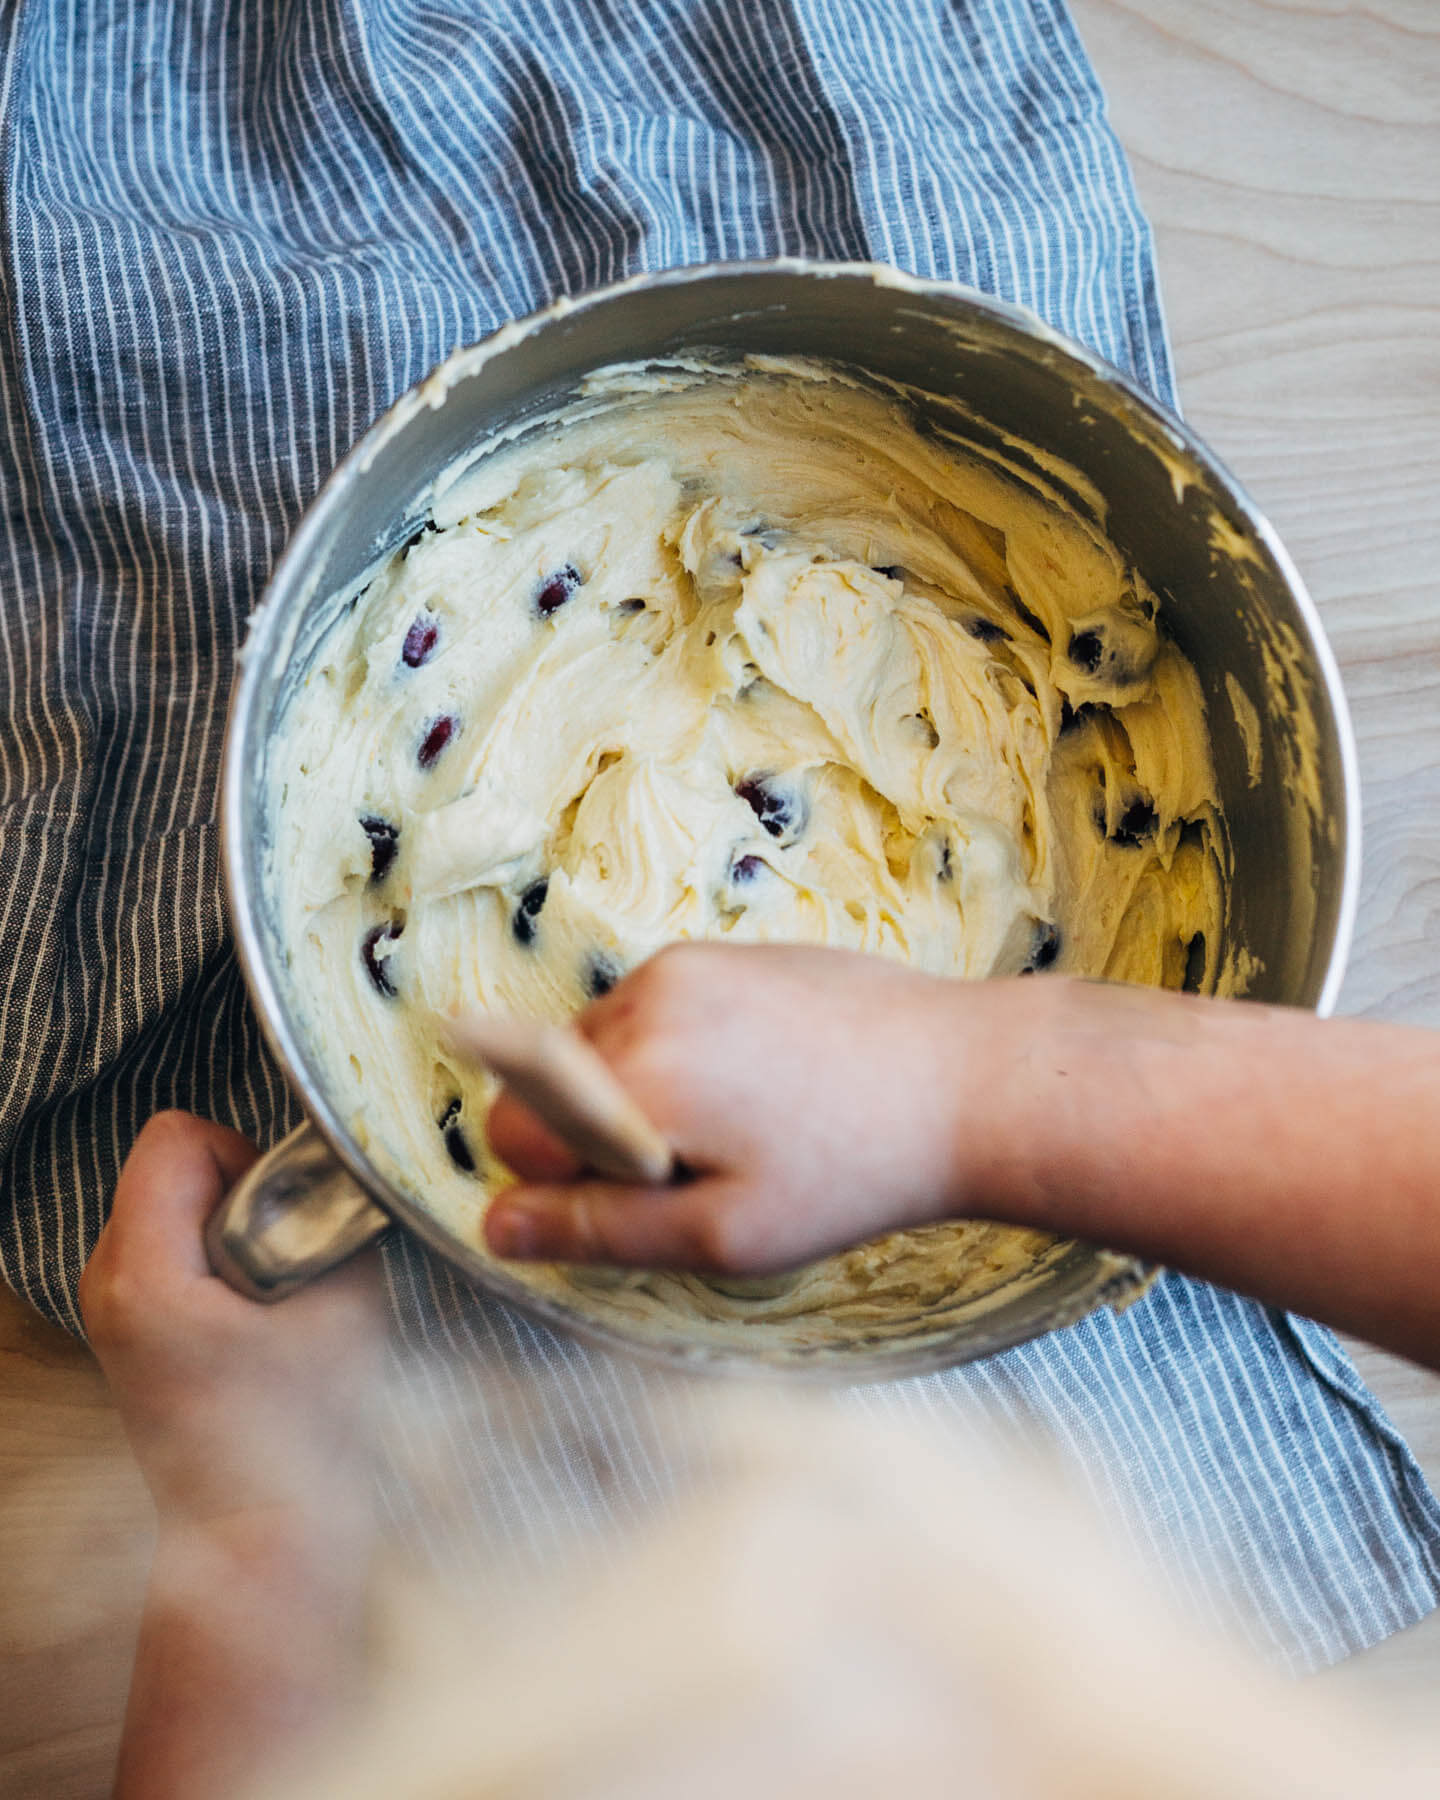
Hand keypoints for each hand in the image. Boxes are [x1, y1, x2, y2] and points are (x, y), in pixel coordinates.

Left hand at [80, 1110, 384, 1534]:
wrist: (266, 1543)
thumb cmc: (306, 1439)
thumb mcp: (348, 1303)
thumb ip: (340, 1217)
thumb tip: (340, 1168)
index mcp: (144, 1276)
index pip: (175, 1138)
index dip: (245, 1158)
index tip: (286, 1221)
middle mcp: (104, 1285)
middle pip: (168, 1166)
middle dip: (239, 1192)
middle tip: (285, 1263)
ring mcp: (107, 1311)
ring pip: (169, 1204)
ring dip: (229, 1225)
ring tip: (269, 1298)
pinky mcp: (126, 1331)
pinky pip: (168, 1247)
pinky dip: (214, 1258)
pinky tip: (251, 1319)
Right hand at [484, 943, 1017, 1273]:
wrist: (965, 1080)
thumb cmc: (852, 1171)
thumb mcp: (723, 1233)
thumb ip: (596, 1229)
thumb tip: (493, 1227)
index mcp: (635, 1072)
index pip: (513, 1132)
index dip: (567, 1183)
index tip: (659, 1194)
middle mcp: (643, 999)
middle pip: (547, 1086)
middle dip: (600, 1135)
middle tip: (708, 1167)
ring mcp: (682, 964)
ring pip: (595, 1049)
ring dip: (637, 1095)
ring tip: (743, 1124)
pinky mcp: (718, 952)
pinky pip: (647, 1014)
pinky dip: (675, 1054)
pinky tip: (759, 1084)